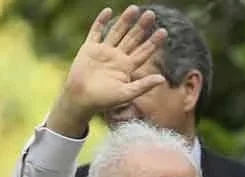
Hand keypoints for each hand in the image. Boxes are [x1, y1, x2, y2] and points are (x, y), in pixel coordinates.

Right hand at [47, 5, 166, 136]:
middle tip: (151, 14)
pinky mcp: (89, 48)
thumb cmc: (103, 100)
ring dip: (125, 20)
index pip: (143, 52)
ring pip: (117, 32)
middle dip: (142, 27)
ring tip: (135, 8)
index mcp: (127, 67)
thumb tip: (162, 79)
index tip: (163, 32)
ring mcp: (104, 51)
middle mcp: (117, 57)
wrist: (80, 99)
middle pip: (132, 38)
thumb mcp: (126, 94)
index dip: (153, 42)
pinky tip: (108, 11)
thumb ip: (143, 86)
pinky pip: (96, 31)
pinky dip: (101, 21)